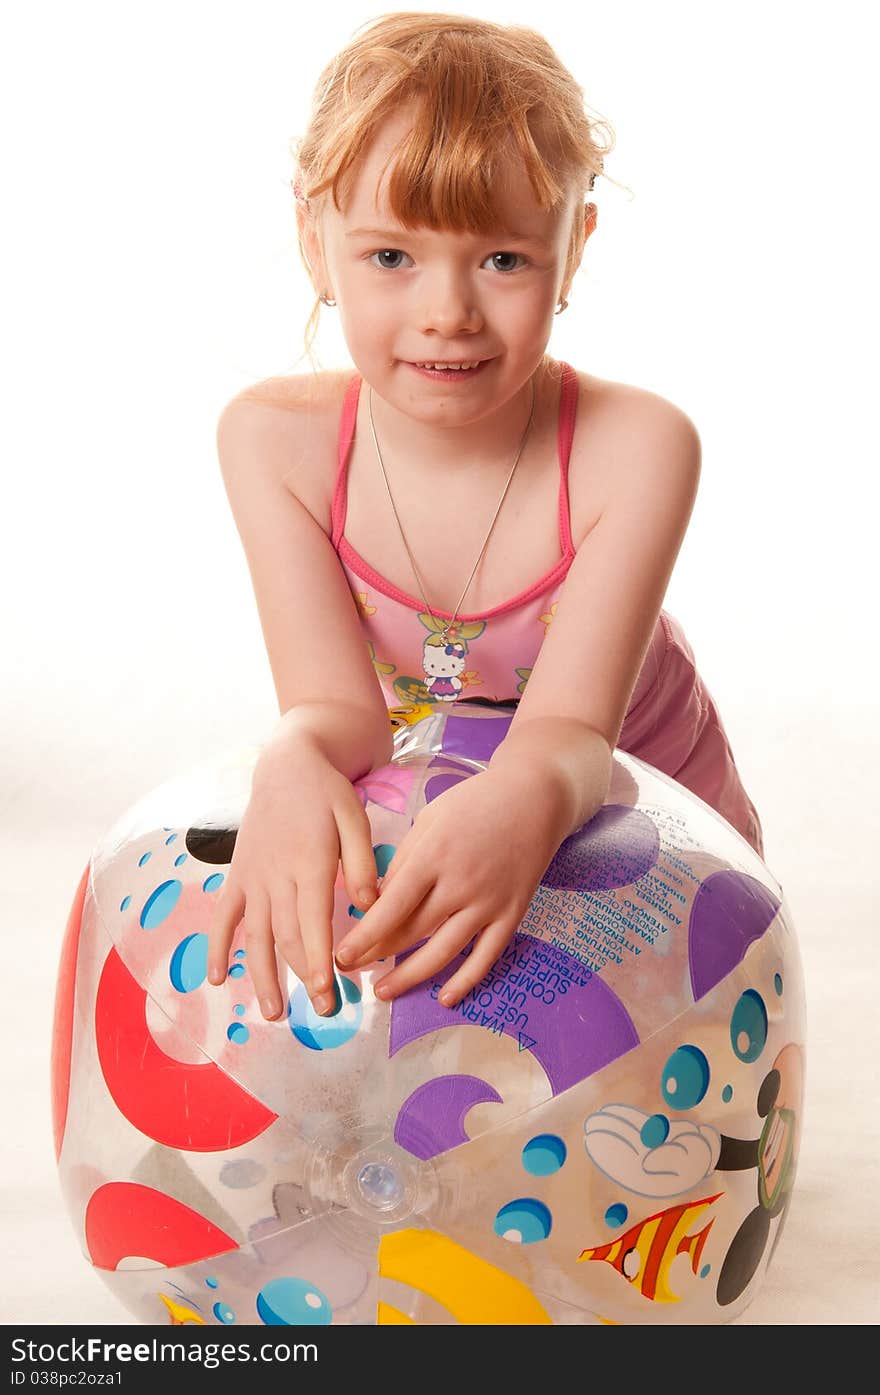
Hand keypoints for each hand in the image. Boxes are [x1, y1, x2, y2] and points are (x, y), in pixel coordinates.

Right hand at [206, 738, 377, 1019]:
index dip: (319, 959)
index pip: (313, 921)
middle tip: (324, 1012)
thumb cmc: (327, 793)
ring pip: (254, 935)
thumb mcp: (354, 817)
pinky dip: (217, 947)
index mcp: (309, 862)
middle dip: (303, 977)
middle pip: (286, 936)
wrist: (286, 764)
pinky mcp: (237, 875)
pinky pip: (223, 916)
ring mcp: (252, 877)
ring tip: (273, 1012)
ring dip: (261, 975)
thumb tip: (370, 905)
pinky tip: (217, 979)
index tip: (328, 992)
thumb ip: (360, 862)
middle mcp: (276, 875)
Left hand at [333, 766, 570, 1004]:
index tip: (341, 956)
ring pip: (444, 951)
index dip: (364, 936)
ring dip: (410, 976)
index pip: (392, 907)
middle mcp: (461, 883)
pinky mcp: (512, 914)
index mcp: (434, 856)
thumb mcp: (430, 819)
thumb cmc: (475, 803)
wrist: (534, 798)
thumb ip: (404, 860)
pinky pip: (487, 956)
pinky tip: (444, 997)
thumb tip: (377, 900)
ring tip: (384, 991)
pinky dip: (466, 980)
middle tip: (350, 971)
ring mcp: (489, 902)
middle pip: (413, 932)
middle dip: (376, 956)